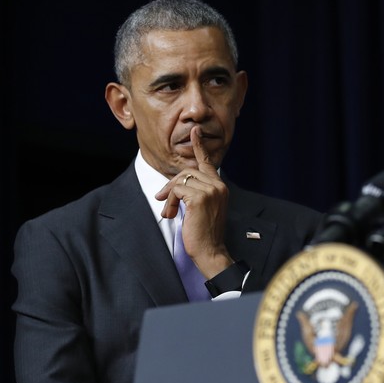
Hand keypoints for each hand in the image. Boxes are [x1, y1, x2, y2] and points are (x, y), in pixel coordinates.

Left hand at [155, 126, 233, 277]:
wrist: (210, 250)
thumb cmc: (205, 232)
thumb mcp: (203, 208)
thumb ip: (195, 192)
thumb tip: (175, 185)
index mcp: (220, 187)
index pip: (208, 163)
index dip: (199, 147)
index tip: (195, 132)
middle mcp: (218, 185)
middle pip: (187, 171)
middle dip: (171, 185)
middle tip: (163, 201)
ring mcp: (211, 190)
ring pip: (180, 180)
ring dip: (170, 196)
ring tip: (169, 211)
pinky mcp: (200, 198)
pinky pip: (177, 189)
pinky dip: (171, 201)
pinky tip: (172, 213)